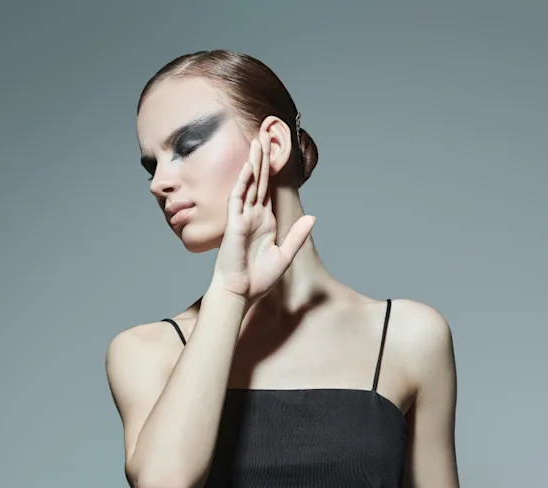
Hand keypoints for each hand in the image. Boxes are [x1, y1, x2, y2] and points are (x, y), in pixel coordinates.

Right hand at [211, 130, 316, 303]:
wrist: (240, 292)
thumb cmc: (258, 279)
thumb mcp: (285, 255)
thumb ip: (297, 235)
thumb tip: (313, 218)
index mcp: (264, 222)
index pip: (268, 189)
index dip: (271, 170)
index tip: (274, 151)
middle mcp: (253, 215)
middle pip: (259, 180)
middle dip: (261, 158)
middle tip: (264, 134)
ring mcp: (243, 217)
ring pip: (248, 183)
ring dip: (253, 163)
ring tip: (257, 141)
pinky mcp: (234, 222)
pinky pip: (239, 197)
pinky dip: (244, 181)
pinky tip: (249, 166)